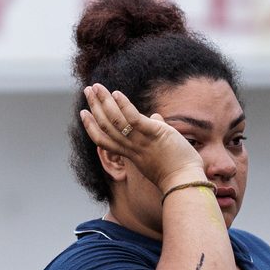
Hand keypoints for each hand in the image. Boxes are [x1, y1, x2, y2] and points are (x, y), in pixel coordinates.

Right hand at [79, 84, 205, 193]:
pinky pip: (134, 120)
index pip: (104, 140)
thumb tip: (157, 116)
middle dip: (94, 107)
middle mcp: (131, 148)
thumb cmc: (177, 170)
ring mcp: (142, 142)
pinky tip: (117, 93)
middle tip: (87, 90)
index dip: (91, 126)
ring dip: (104, 102)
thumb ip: (155, 132)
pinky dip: (124, 106)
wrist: (185, 182)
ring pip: (115, 121)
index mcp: (131, 153)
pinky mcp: (155, 135)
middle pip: (105, 127)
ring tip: (96, 87)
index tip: (84, 113)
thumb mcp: (161, 150)